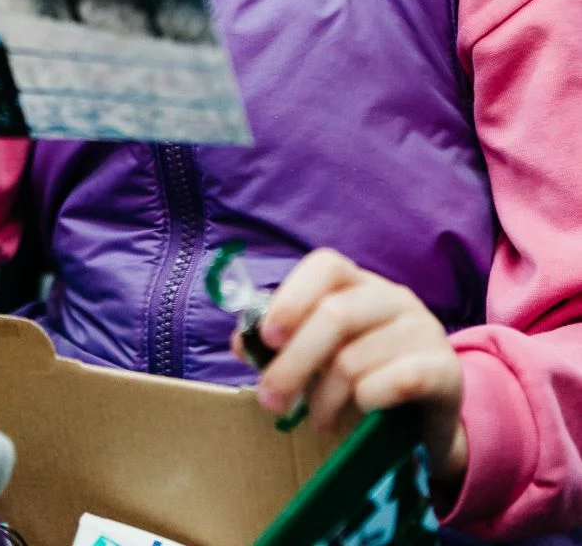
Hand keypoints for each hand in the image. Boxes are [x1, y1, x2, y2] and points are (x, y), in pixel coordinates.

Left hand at [238, 248, 467, 487]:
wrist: (430, 420)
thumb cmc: (368, 376)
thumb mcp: (324, 355)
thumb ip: (284, 343)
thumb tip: (242, 342)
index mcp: (360, 284)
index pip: (326, 266)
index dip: (292, 297)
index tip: (268, 338)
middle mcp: (394, 298)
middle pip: (335, 314)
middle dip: (294, 362)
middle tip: (271, 400)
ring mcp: (424, 329)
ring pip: (355, 358)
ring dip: (325, 398)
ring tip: (318, 421)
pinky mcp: (446, 369)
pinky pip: (397, 381)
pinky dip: (368, 401)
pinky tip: (361, 412)